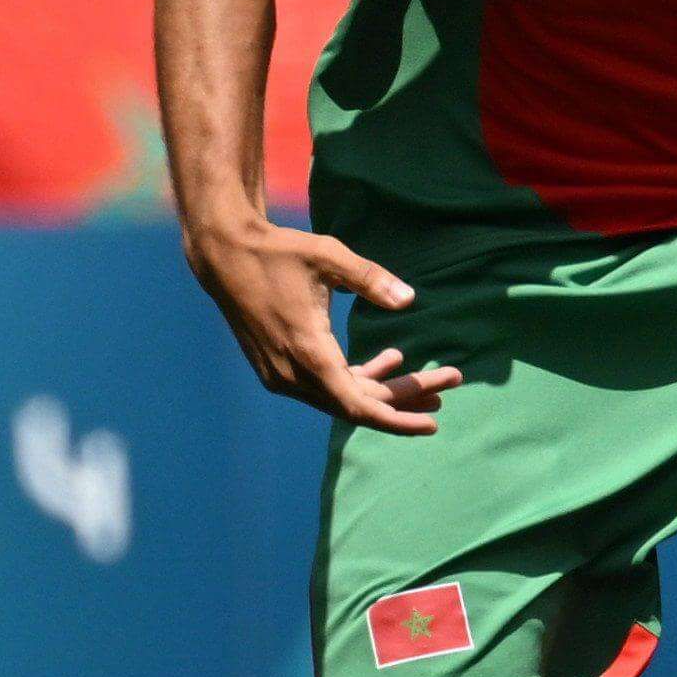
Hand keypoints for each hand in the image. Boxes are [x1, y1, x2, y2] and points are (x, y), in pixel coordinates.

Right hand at [184, 208, 464, 431]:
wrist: (226, 256)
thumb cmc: (279, 252)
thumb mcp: (329, 257)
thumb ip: (371, 279)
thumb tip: (410, 300)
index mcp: (308, 353)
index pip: (359, 407)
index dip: (397, 419)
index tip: (432, 424)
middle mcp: (292, 374)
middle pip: (358, 404)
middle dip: (405, 397)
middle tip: (450, 381)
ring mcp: (281, 376)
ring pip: (342, 397)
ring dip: (384, 390)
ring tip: (427, 382)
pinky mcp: (276, 369)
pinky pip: (325, 386)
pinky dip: (357, 378)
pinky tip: (389, 359)